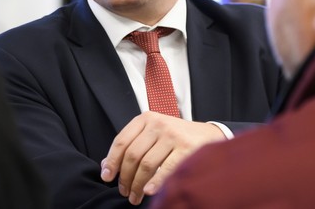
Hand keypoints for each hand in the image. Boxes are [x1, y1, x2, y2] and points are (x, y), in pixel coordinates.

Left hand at [100, 111, 225, 204]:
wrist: (208, 136)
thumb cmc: (175, 137)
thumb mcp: (152, 134)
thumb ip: (131, 145)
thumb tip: (106, 165)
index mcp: (146, 118)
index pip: (121, 141)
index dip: (112, 161)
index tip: (107, 176)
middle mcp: (158, 124)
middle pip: (132, 155)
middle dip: (125, 177)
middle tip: (124, 191)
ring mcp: (173, 135)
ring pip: (147, 164)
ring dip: (138, 185)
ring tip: (135, 197)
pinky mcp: (187, 148)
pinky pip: (166, 169)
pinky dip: (155, 182)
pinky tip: (149, 192)